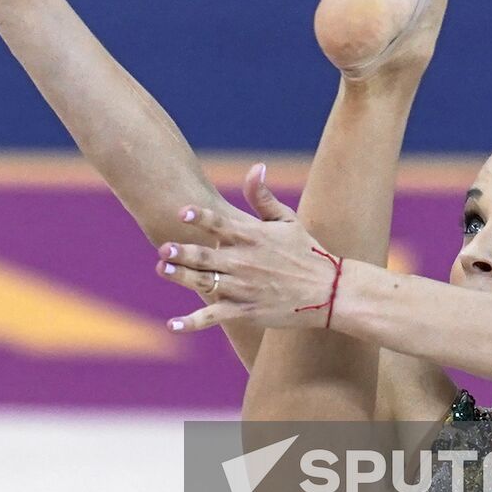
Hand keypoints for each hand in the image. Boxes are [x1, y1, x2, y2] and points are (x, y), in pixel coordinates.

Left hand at [155, 164, 344, 332]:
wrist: (328, 291)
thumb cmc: (306, 251)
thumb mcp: (287, 220)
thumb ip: (263, 197)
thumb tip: (256, 167)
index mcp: (253, 237)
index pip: (221, 224)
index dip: (201, 217)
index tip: (182, 212)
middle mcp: (245, 262)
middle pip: (208, 256)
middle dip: (185, 252)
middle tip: (164, 248)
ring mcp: (244, 288)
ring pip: (206, 282)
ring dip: (182, 277)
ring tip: (162, 269)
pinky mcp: (245, 311)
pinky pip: (214, 316)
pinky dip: (192, 322)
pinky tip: (172, 324)